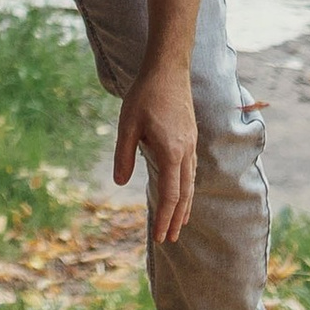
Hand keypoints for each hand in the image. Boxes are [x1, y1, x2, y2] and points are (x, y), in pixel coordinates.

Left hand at [113, 64, 196, 243]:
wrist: (168, 70)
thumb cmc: (145, 95)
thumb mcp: (127, 125)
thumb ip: (124, 155)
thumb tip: (119, 182)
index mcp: (171, 152)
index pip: (171, 194)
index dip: (165, 217)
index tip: (160, 237)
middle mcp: (185, 152)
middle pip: (184, 194)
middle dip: (176, 218)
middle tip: (169, 239)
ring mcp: (190, 145)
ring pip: (190, 183)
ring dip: (184, 206)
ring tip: (179, 224)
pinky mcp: (190, 138)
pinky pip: (190, 171)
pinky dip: (187, 189)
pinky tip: (183, 192)